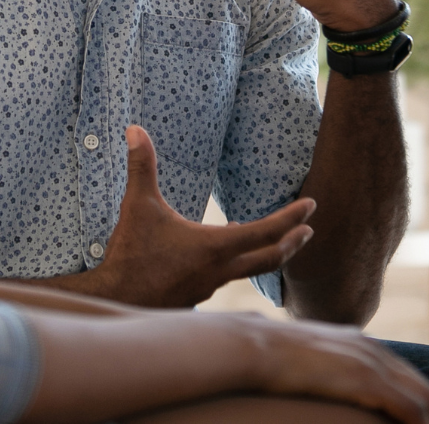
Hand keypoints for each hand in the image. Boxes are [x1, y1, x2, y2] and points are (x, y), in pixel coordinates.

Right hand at [90, 125, 313, 306]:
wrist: (117, 299)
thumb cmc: (131, 254)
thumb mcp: (138, 204)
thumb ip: (142, 166)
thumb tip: (136, 129)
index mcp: (214, 247)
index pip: (265, 231)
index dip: (291, 217)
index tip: (311, 205)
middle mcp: (220, 270)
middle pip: (271, 258)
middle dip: (294, 241)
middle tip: (309, 228)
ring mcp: (210, 286)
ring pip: (250, 270)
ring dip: (267, 253)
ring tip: (275, 240)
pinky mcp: (198, 295)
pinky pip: (228, 277)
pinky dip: (239, 263)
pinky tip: (226, 253)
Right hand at [243, 314, 428, 423]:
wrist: (250, 343)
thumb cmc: (265, 355)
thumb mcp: (302, 360)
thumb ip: (321, 368)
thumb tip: (313, 379)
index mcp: (358, 342)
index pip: (407, 377)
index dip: (424, 407)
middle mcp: (370, 347)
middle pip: (424, 389)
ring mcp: (368, 360)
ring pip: (425, 400)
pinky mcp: (364, 377)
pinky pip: (411, 410)